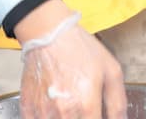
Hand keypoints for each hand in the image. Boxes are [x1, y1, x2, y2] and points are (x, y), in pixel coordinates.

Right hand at [16, 0, 125, 118]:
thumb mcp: (111, 70)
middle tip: (84, 106)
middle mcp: (64, 113)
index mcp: (86, 105)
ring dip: (66, 116)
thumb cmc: (80, 49)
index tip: (96, 113)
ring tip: (70, 102)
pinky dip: (47, 116)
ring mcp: (43, 113)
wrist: (48, 34)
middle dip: (82, 117)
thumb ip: (118, 103)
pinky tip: (54, 106)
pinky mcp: (27, 109)